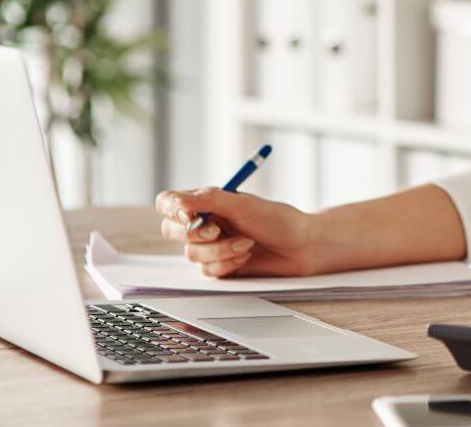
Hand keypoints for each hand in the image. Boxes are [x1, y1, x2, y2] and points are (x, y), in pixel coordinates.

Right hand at [154, 187, 315, 277]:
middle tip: (217, 230)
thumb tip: (177, 201)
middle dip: (193, 233)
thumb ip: (210, 199)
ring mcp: (210, 246)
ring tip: (246, 243)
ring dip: (219, 250)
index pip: (170, 202)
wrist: (301, 247)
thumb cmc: (278, 220)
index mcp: (208, 202)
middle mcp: (205, 223)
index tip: (189, 213)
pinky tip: (246, 256)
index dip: (172, 208)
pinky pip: (206, 270)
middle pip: (171, 230)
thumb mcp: (244, 204)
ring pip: (191, 253)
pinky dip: (226, 263)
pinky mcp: (219, 267)